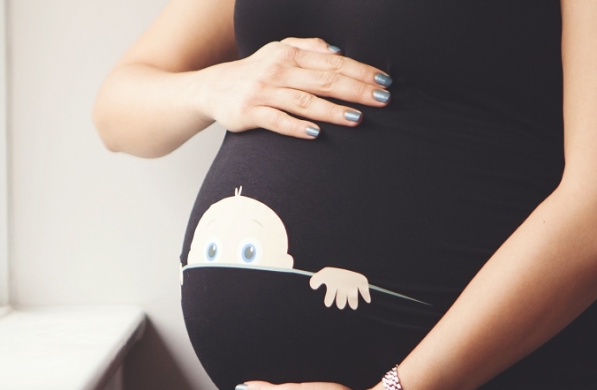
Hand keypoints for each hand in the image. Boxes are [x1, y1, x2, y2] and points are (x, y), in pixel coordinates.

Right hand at [194, 37, 392, 139]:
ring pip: (304, 101)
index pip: (333, 62)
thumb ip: (308, 48)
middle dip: (356, 90)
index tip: (384, 82)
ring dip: (332, 111)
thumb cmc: (254, 72)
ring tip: (357, 119)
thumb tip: (340, 52)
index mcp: (290, 53)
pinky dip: (296, 127)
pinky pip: (277, 121)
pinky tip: (316, 134)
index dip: (361, 71)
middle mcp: (278, 69)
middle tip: (382, 100)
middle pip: (324, 80)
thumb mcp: (279, 51)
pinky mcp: (249, 113)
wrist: (212, 88)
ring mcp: (263, 92)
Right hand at [310, 267, 371, 308]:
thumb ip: (316, 280)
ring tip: (353, 306)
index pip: (331, 295)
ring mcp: (352, 286)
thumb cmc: (333, 271)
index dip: (329, 299)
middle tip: (341, 305)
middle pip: (343, 298)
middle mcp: (343, 289)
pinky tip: (367, 300)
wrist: (345, 259)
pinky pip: (364, 290)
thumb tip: (313, 286)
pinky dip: (366, 295)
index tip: (327, 303)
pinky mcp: (361, 283)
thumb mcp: (323, 274)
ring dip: (353, 301)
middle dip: (342, 302)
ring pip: (353, 296)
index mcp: (335, 287)